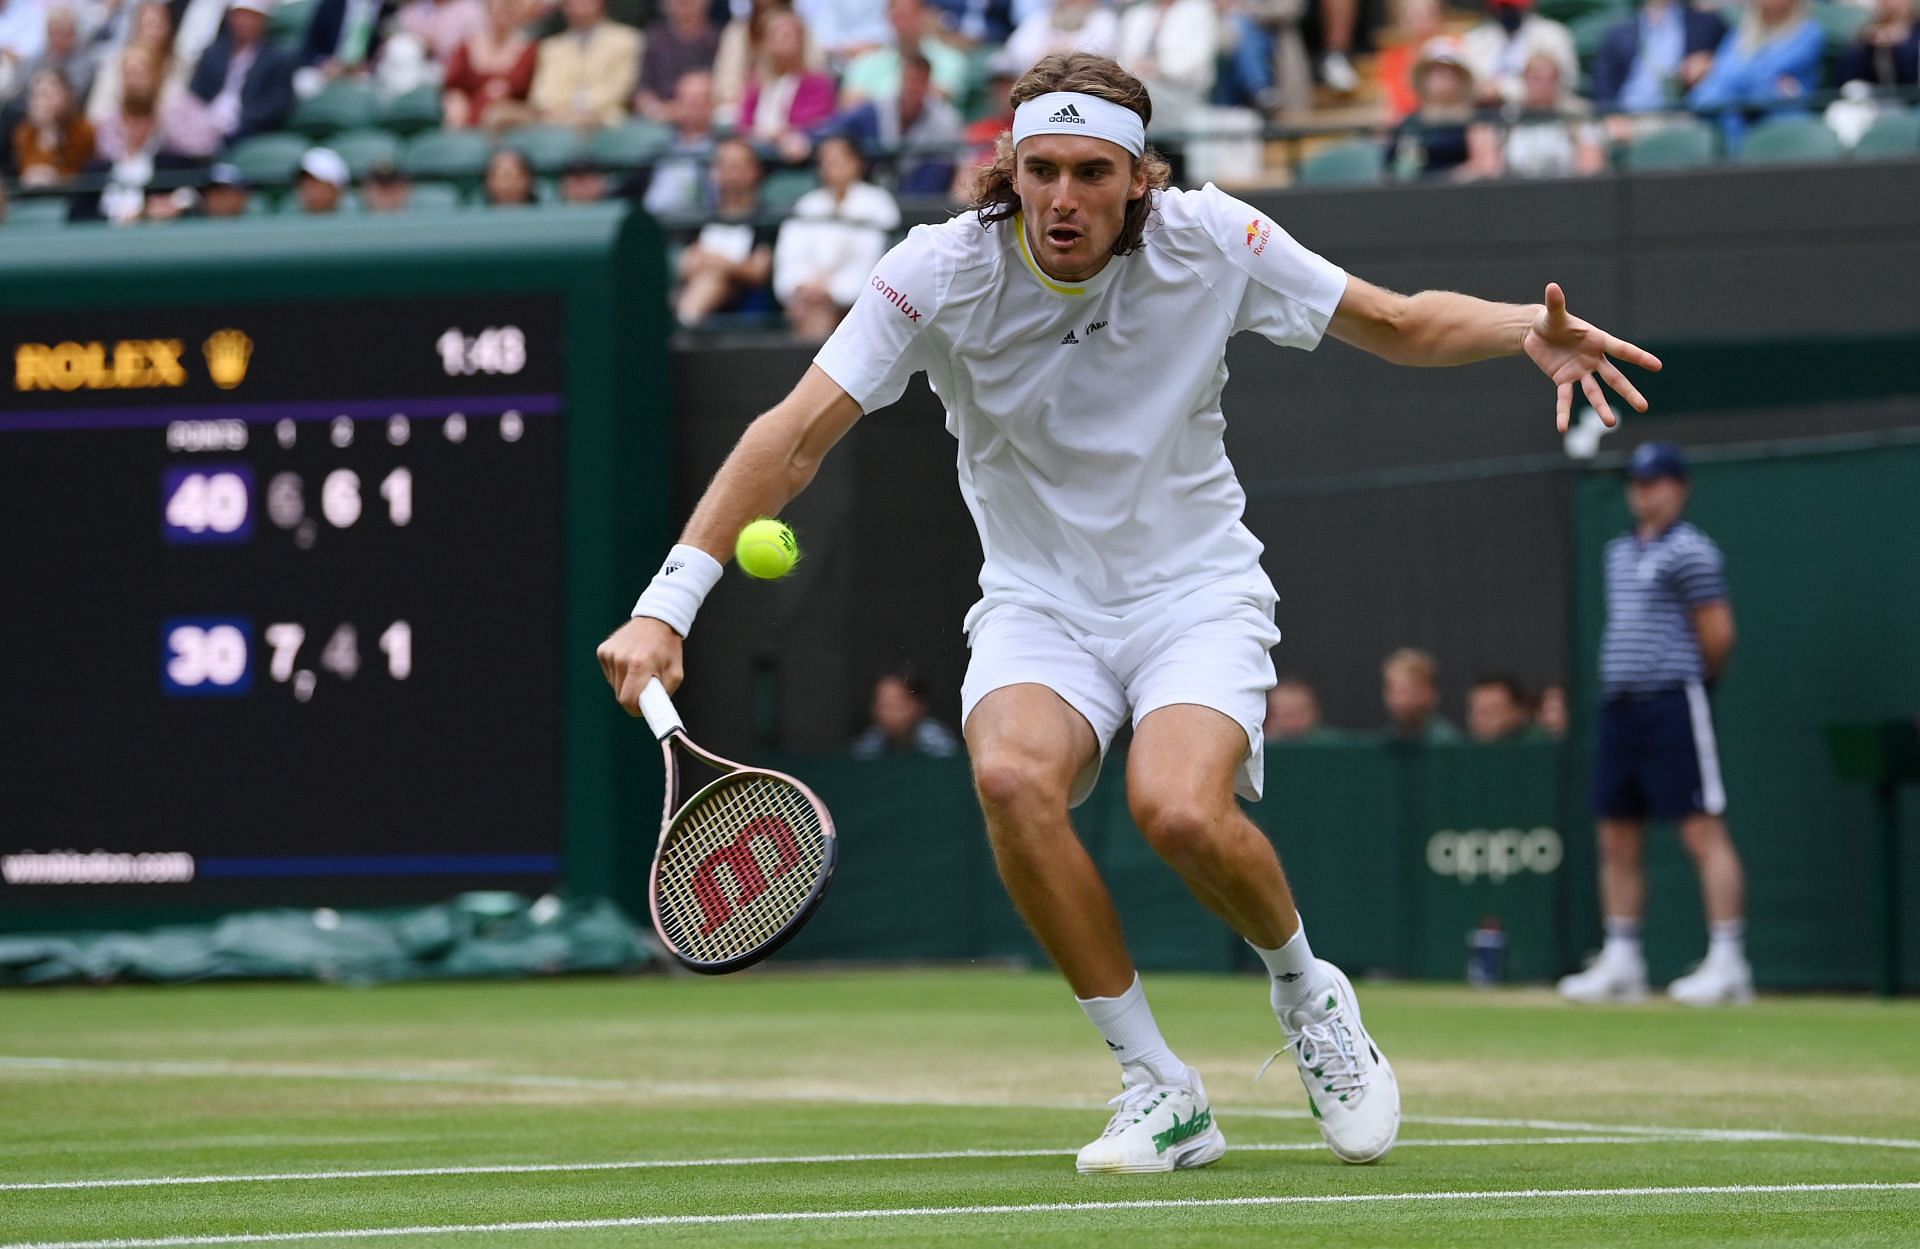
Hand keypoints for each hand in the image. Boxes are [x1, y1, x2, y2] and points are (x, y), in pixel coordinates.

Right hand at [595, 616, 684, 715]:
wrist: (656, 619)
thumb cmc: (668, 647)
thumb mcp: (675, 673)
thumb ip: (664, 694)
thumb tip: (654, 711)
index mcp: (639, 665)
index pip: (628, 700)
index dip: (635, 709)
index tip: (641, 709)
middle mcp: (621, 659)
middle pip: (620, 695)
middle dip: (633, 696)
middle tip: (646, 686)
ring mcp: (610, 654)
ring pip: (614, 685)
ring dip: (626, 684)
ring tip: (639, 669)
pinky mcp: (603, 650)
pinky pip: (609, 673)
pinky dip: (619, 673)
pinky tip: (630, 661)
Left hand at [1523, 282, 1661, 432]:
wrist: (1536, 332)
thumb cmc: (1552, 319)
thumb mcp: (1553, 312)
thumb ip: (1556, 303)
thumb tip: (1552, 287)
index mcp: (1598, 340)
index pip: (1622, 350)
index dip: (1639, 357)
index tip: (1658, 366)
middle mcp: (1594, 359)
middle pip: (1615, 378)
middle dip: (1628, 392)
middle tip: (1644, 407)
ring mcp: (1580, 371)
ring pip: (1595, 392)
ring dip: (1601, 407)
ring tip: (1610, 423)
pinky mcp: (1564, 380)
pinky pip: (1565, 398)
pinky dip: (1563, 412)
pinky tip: (1562, 428)